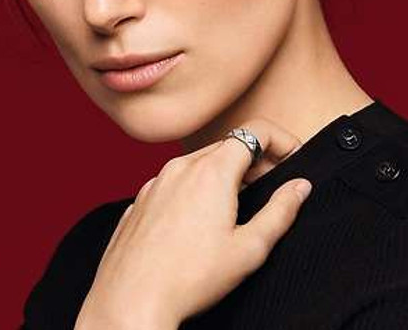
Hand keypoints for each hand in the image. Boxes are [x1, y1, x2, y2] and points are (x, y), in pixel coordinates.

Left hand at [75, 118, 310, 329]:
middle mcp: (181, 167)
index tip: (293, 159)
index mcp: (212, 171)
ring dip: (224, 175)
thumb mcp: (249, 248)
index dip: (282, 140)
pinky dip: (195, 190)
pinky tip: (199, 223)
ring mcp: (156, 181)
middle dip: (256, 160)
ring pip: (199, 163)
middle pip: (228, 145)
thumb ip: (280, 211)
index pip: (255, 131)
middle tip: (271, 189)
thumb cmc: (188, 278)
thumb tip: (299, 186)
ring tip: (236, 208)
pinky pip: (175, 182)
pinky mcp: (141, 199)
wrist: (130, 299)